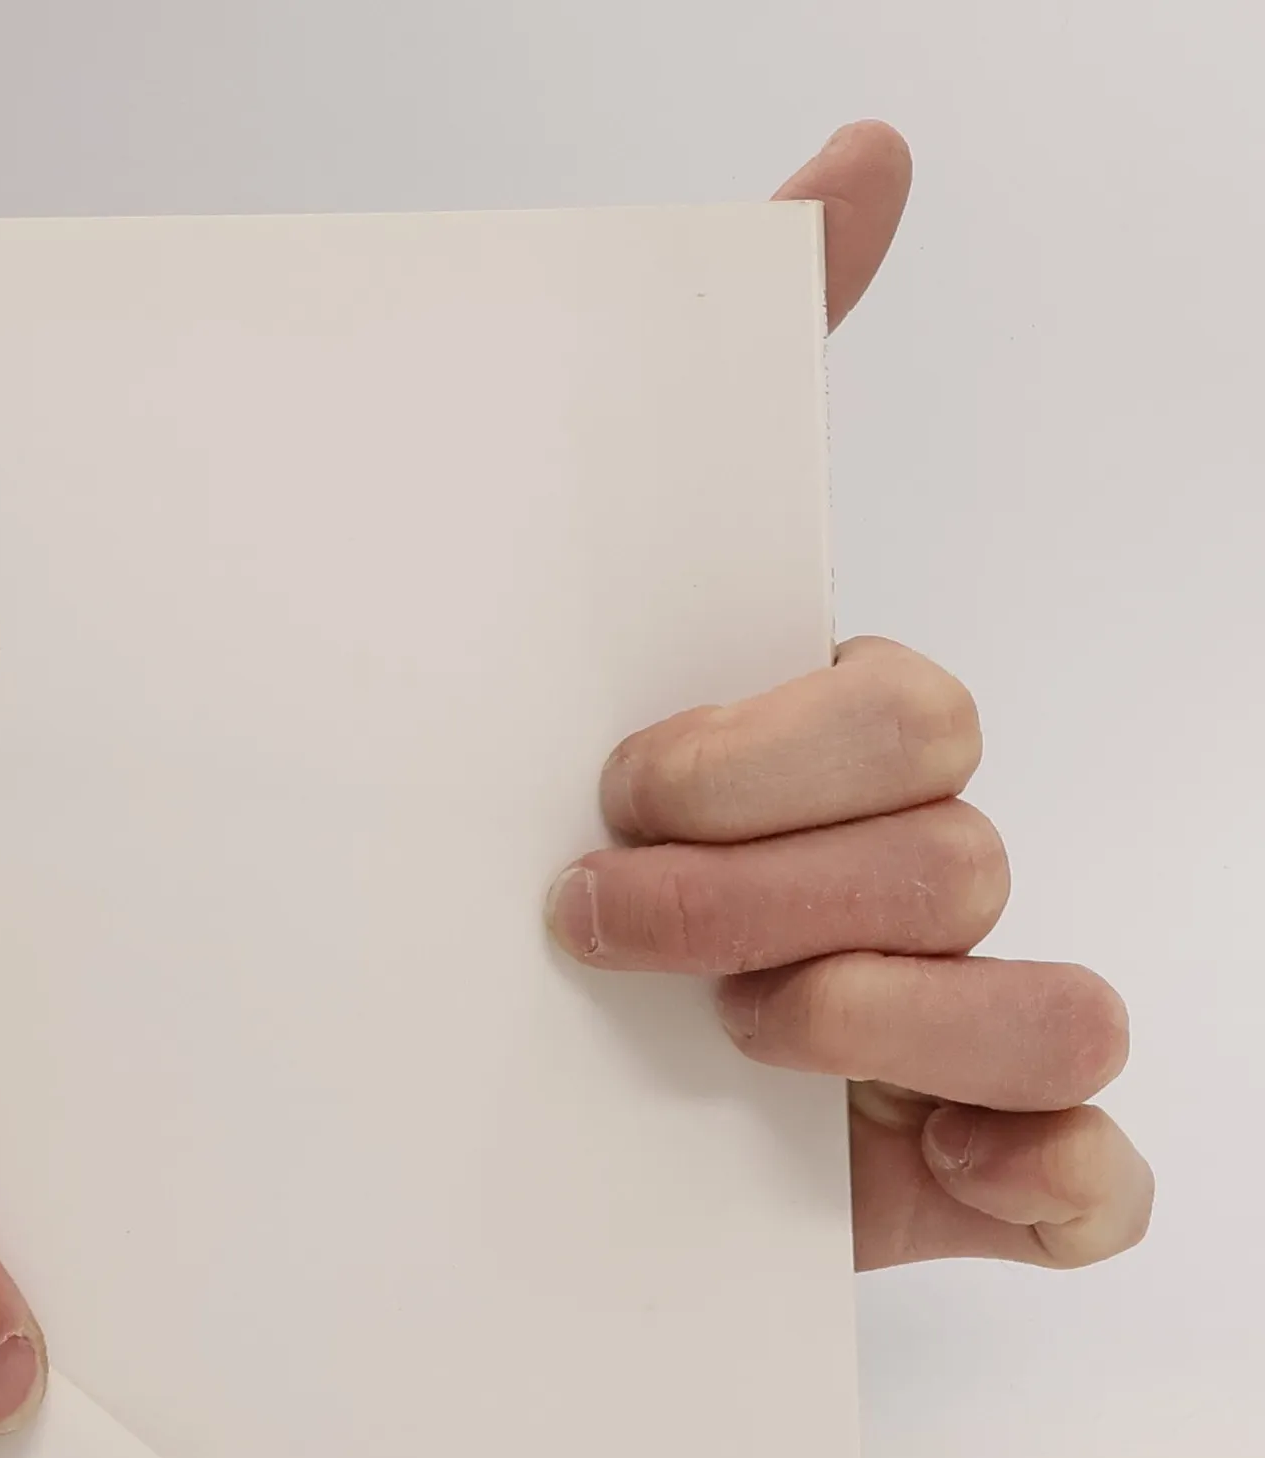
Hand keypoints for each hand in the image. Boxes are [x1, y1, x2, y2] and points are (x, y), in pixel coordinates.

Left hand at [544, 123, 1151, 1269]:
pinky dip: (1046, 1173)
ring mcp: (953, 1033)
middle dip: (770, 881)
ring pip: (1051, 1005)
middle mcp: (912, 880)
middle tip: (596, 908)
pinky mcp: (967, 1171)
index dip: (777, 745)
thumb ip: (707, 417)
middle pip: (954, 845)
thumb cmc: (558, 857)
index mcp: (832, 763)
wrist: (494, 1089)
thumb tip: (869, 151)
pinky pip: (1091, 1179)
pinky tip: (940, 1167)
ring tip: (730, 1034)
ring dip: (887, 1016)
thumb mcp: (576, 655)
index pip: (897, 709)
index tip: (621, 778)